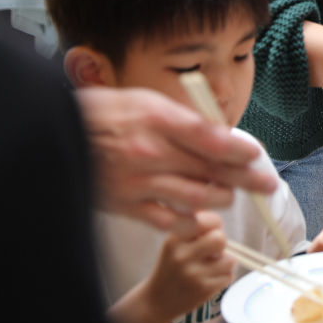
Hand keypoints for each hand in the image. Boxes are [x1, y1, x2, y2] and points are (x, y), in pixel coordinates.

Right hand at [76, 87, 276, 233]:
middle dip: (246, 179)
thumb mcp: (146, 101)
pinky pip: (167, 221)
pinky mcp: (126, 205)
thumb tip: (220, 133)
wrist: (54, 136)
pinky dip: (188, 220)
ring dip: (220, 199)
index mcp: (158, 121)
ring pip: (195, 199)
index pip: (212, 139)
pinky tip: (198, 215)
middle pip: (211, 171)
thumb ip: (183, 119)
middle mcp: (151, 153)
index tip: (257, 155)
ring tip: (229, 195)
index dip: (240, 150)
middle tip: (267, 184)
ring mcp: (138, 182)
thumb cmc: (105, 113)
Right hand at [146, 211, 234, 318]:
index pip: (208, 220)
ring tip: (212, 266)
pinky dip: (224, 276)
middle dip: (221, 244)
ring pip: (230, 259)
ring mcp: (193, 275)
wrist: (156, 301)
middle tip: (212, 251)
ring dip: (225, 262)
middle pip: (220, 238)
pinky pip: (229, 276)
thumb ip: (196, 227)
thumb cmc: (172, 265)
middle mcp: (182, 256)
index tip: (210, 231)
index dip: (215, 224)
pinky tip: (210, 279)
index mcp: (175, 239)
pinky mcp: (203, 290)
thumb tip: (221, 218)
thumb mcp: (175, 242)